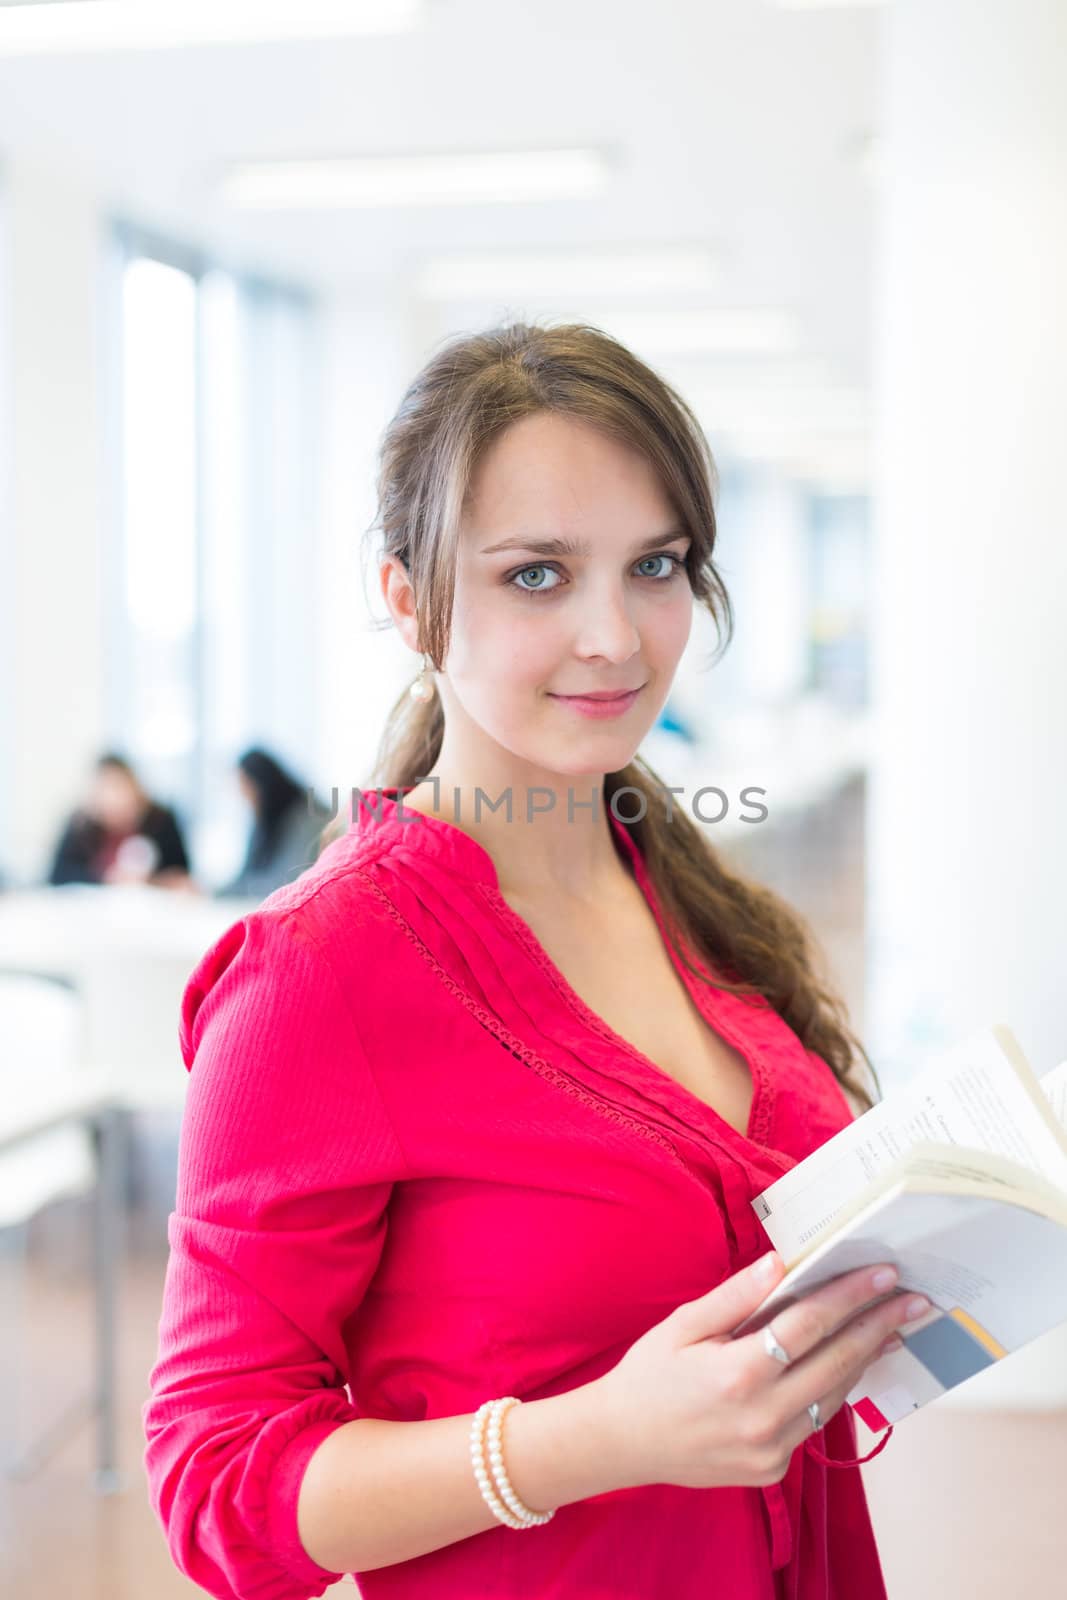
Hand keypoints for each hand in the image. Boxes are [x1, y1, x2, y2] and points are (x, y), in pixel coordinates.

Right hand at [588, 1252, 928, 1491]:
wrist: (622, 1442)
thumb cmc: (649, 1374)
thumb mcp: (683, 1325)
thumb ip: (736, 1297)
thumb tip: (781, 1263)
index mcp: (737, 1373)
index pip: (809, 1324)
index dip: (850, 1296)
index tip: (884, 1273)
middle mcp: (761, 1416)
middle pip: (836, 1362)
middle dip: (879, 1326)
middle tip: (913, 1300)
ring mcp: (771, 1448)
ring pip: (834, 1396)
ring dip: (865, 1358)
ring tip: (892, 1327)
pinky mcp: (773, 1467)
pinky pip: (815, 1421)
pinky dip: (834, 1389)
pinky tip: (848, 1363)